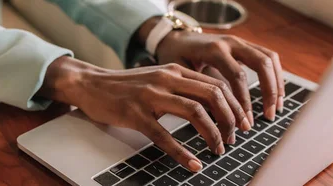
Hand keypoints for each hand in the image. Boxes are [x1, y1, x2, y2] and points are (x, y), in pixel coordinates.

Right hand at [38, 56, 249, 171]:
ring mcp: (150, 96)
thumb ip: (182, 86)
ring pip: (195, 113)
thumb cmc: (126, 86)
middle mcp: (166, 79)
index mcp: (175, 71)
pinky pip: (164, 136)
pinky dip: (182, 153)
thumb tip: (212, 105)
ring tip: (218, 149)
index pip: (217, 84)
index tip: (242, 124)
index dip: (235, 106)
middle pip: (212, 96)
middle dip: (230, 120)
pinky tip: (192, 164)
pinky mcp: (135, 115)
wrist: (90, 84)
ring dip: (213, 134)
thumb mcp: (157, 79)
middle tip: (233, 139)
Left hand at [155, 31, 284, 123]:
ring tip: (276, 108)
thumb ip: (198, 90)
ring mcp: (240, 42)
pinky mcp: (245, 45)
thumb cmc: (174, 57)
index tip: (245, 123)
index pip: (237, 76)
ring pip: (269, 59)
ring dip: (276, 84)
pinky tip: (275, 94)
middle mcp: (230, 43)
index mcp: (213, 50)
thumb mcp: (180, 73)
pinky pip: (267, 57)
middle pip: (261, 64)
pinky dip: (275, 75)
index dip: (244, 101)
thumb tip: (216, 119)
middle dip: (268, 92)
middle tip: (268, 117)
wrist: (174, 38)